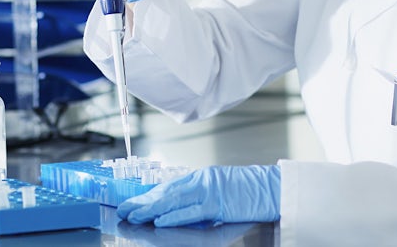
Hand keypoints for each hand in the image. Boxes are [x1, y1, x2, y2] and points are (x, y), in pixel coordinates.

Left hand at [116, 165, 280, 226]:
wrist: (273, 188)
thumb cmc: (251, 190)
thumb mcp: (222, 187)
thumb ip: (201, 195)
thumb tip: (179, 207)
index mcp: (202, 177)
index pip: (169, 186)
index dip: (149, 195)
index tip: (132, 202)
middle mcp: (203, 180)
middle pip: (166, 191)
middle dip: (143, 201)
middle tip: (124, 210)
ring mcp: (210, 191)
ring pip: (174, 200)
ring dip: (151, 209)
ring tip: (133, 215)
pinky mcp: (219, 203)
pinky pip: (192, 211)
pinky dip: (174, 216)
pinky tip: (159, 220)